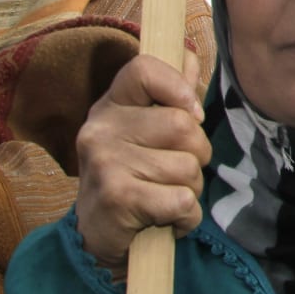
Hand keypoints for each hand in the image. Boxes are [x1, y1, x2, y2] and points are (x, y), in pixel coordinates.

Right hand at [74, 50, 209, 268]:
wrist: (97, 238)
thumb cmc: (132, 176)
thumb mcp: (143, 129)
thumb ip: (168, 91)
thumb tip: (188, 55)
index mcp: (111, 105)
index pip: (145, 68)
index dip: (179, 87)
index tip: (191, 114)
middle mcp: (101, 128)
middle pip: (183, 125)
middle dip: (196, 155)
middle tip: (175, 172)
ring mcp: (106, 162)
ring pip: (188, 167)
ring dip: (191, 189)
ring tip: (165, 196)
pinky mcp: (117, 198)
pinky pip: (183, 201)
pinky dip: (187, 216)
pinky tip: (167, 218)